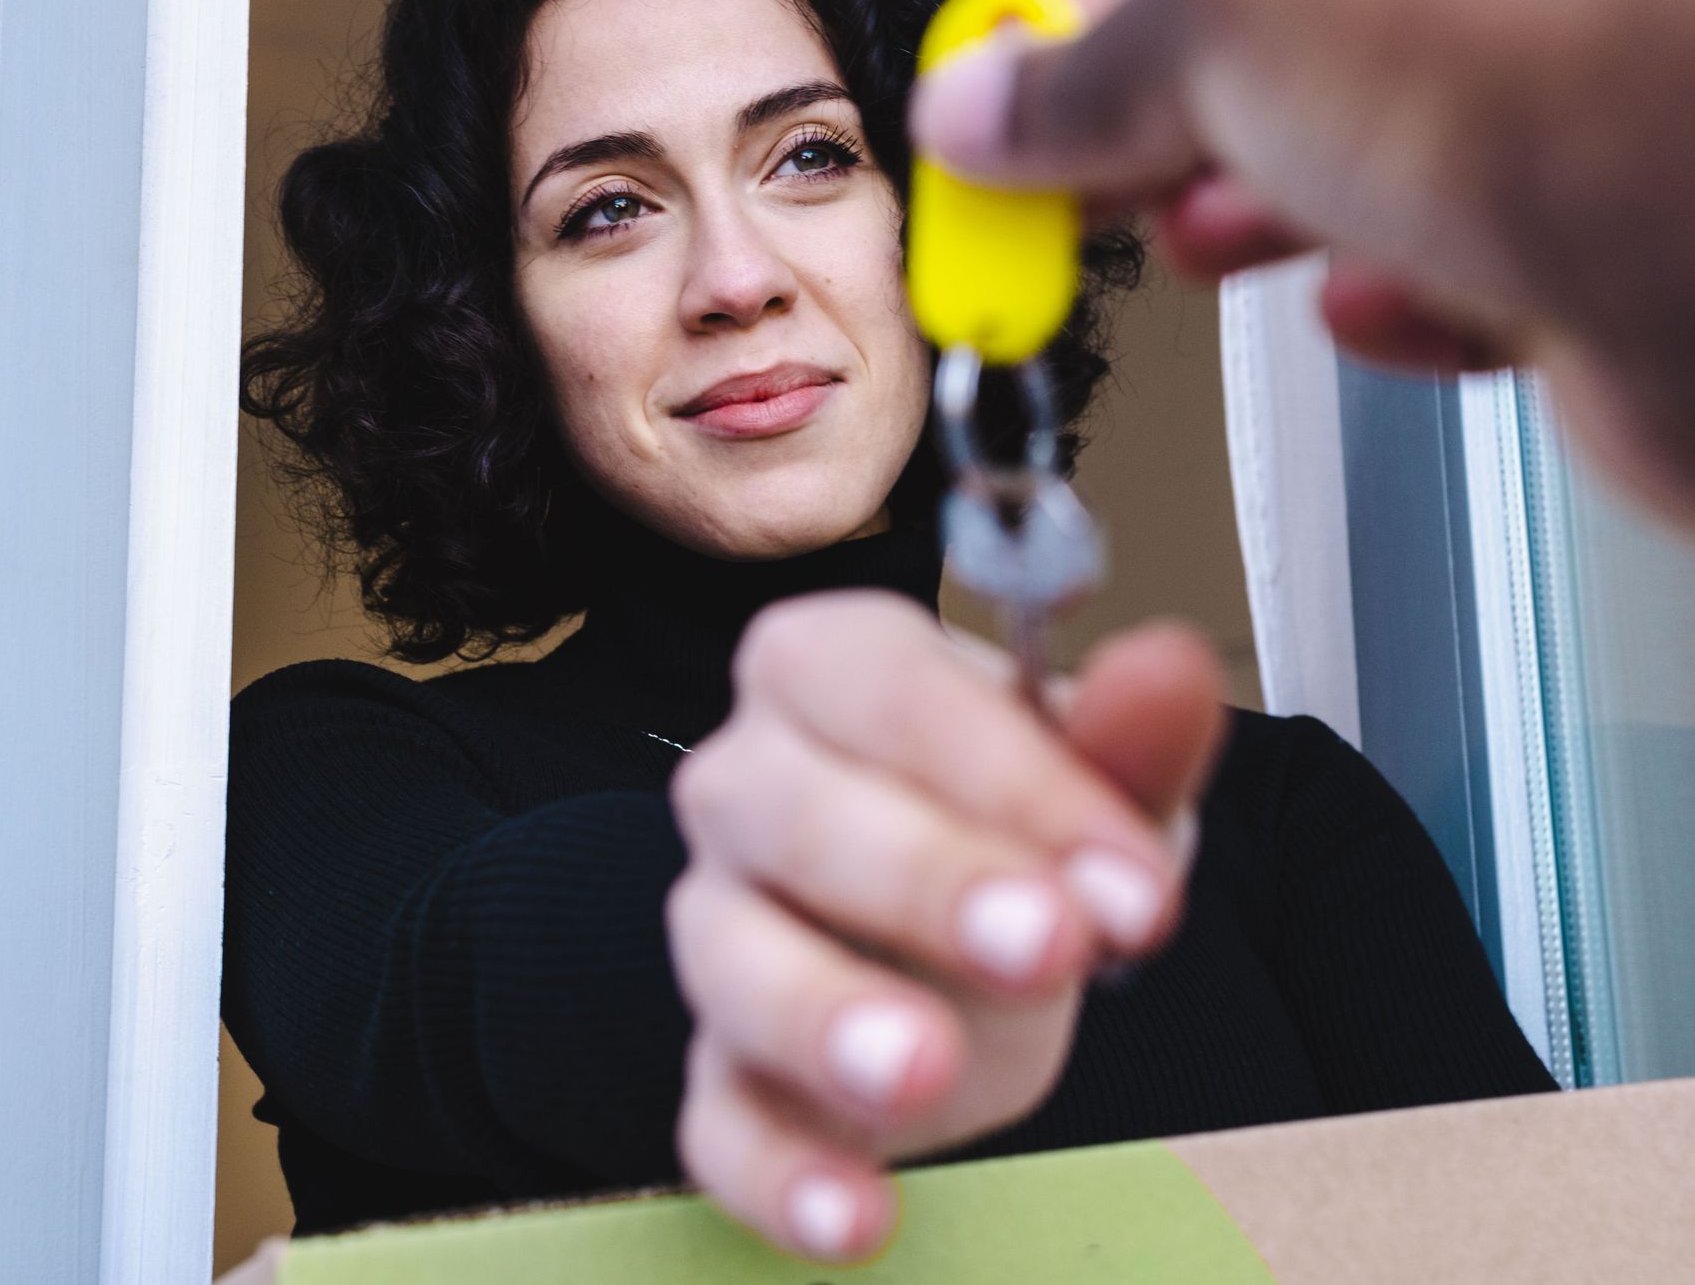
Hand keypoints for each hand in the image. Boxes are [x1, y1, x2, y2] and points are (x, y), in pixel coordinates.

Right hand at [666, 592, 1222, 1260]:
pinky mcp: (722, 1068)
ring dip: (825, 1016)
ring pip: (732, 960)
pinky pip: (718, 1118)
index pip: (893, 692)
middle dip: (924, 879)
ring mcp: (720, 927)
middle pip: (794, 812)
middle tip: (1051, 944)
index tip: (1131, 875)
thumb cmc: (1011, 830)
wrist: (969, 948)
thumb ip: (1129, 736)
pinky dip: (780, 1174)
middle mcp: (747, 785)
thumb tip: (1169, 671)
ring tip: (924, 1068)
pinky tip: (859, 1215)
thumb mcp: (1092, 781)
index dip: (1012, 778)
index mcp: (829, 672)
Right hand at [912, 0, 1694, 528]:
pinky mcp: (1621, 251)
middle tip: (1052, 188)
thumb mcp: (1225, 10)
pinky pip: (1476, 272)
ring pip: (1382, 157)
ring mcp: (1595, 97)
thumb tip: (985, 107)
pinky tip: (1365, 302)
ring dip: (1265, 211)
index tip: (985, 77)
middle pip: (1296, 32)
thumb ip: (1086, 69)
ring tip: (1192, 238)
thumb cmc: (1546, 35)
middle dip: (1161, 118)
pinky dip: (1398, 298)